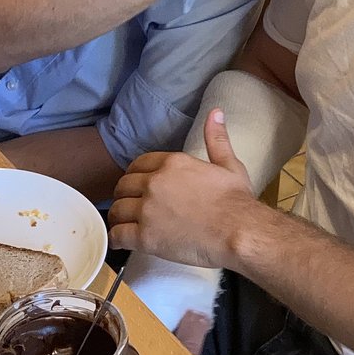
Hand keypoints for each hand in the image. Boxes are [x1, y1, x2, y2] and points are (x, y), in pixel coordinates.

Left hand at [108, 110, 262, 267]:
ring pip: (117, 210)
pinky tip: (119, 241)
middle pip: (123, 186)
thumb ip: (217, 139)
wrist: (237, 231)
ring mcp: (148, 210)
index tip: (137, 185)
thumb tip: (215, 113)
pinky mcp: (145, 237)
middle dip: (124, 195)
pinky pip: (118, 235)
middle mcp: (155, 182)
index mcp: (172, 163)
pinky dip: (116, 239)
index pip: (138, 164)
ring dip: (118, 217)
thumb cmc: (236, 201)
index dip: (135, 175)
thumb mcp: (229, 164)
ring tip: (122, 224)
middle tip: (129, 206)